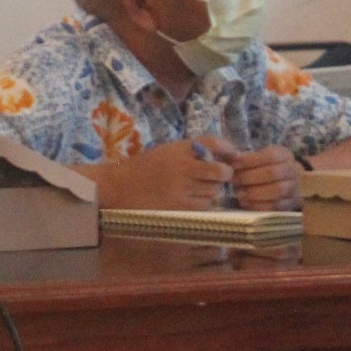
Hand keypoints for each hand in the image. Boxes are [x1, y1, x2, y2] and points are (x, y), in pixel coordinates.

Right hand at [94, 138, 233, 211]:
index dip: (228, 149)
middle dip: (221, 175)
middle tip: (212, 178)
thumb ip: (191, 152)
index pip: (213, 143)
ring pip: (215, 191)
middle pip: (221, 171)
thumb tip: (222, 156)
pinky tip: (187, 201)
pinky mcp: (181, 207)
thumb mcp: (166, 151)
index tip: (233, 156)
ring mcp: (183, 188)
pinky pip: (204, 206)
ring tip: (193, 190)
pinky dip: (201, 204)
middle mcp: (183, 166)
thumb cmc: (143, 169)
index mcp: (178, 149)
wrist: (118, 188)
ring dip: (211, 191)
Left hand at [224, 144, 302, 209]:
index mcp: (285, 155)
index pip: (271, 156)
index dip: (250, 160)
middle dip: (249, 177)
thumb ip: (245, 158)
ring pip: (277, 190)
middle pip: (273, 173)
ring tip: (239, 193)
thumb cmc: (263, 167)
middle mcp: (294, 170)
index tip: (234, 164)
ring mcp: (295, 188)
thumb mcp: (258, 157)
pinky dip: (258, 205)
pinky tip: (246, 202)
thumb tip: (228, 162)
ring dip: (254, 192)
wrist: (284, 182)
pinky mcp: (291, 204)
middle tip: (234, 180)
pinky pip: (276, 206)